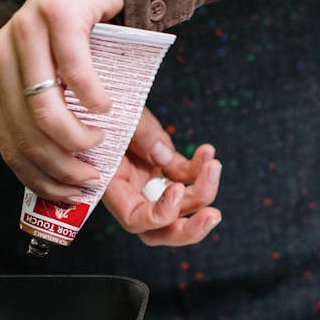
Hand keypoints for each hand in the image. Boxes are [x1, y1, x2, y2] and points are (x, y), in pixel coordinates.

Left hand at [0, 0, 122, 203]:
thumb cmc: (77, 42)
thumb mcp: (64, 89)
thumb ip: (64, 131)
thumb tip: (78, 189)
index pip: (10, 145)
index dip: (41, 178)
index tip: (71, 194)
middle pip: (27, 134)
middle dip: (64, 166)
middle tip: (93, 174)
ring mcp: (23, 31)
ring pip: (45, 111)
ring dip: (79, 138)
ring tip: (100, 139)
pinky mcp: (56, 15)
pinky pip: (75, 74)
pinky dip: (96, 100)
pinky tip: (107, 107)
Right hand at [103, 109, 222, 245]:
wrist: (109, 89)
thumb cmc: (106, 102)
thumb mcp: (120, 114)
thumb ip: (140, 135)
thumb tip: (165, 158)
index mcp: (112, 184)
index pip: (135, 219)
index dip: (159, 214)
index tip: (176, 189)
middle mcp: (131, 190)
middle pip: (160, 230)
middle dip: (189, 230)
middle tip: (213, 215)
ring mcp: (150, 180)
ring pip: (182, 206)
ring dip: (203, 191)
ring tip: (213, 165)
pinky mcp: (166, 165)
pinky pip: (188, 177)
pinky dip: (201, 168)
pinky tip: (207, 152)